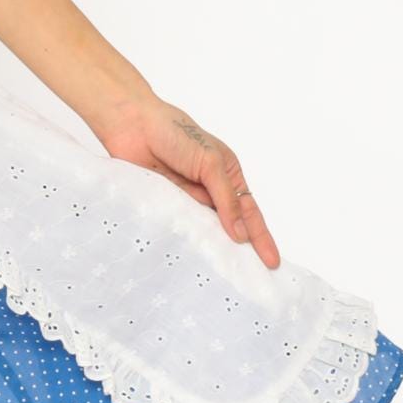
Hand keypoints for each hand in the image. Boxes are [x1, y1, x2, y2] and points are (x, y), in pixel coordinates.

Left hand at [88, 95, 279, 268]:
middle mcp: (208, 189)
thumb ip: (225, 198)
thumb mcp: (209, 163)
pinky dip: (184, 241)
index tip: (272, 263)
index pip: (250, 212)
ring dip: (211, 248)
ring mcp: (185, 198)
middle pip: (228, 225)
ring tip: (224, 276)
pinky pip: (177, 226)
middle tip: (251, 278)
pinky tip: (191, 259)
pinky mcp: (163, 204)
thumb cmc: (173, 133)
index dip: (261, 237)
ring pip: (202, 230)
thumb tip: (240, 234)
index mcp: (227, 175)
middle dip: (240, 249)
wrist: (130, 124)